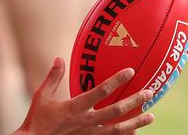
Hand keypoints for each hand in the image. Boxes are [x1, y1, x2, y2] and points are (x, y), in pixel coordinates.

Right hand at [15, 58, 153, 134]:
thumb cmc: (37, 120)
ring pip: (118, 129)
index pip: (101, 91)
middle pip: (116, 111)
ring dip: (136, 122)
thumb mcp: (41, 96)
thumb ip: (53, 77)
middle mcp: (86, 121)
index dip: (117, 80)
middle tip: (149, 92)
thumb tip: (60, 59)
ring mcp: (89, 134)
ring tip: (151, 116)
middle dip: (134, 101)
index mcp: (75, 107)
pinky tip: (135, 132)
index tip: (130, 72)